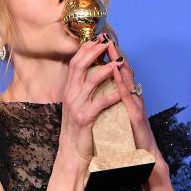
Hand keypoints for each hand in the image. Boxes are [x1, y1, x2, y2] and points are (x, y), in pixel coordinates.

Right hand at [58, 33, 124, 171]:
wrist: (72, 152)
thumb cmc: (78, 128)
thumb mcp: (77, 104)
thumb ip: (82, 89)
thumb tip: (92, 72)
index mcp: (69, 90)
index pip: (75, 63)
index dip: (86, 48)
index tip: (99, 38)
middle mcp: (70, 95)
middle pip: (80, 66)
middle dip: (94, 52)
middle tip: (108, 43)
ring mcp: (76, 106)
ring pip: (90, 81)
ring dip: (105, 70)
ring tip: (118, 63)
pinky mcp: (84, 118)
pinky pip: (99, 103)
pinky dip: (111, 95)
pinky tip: (121, 91)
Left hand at [105, 39, 168, 177]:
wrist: (144, 158)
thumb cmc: (132, 138)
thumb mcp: (120, 117)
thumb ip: (116, 104)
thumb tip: (107, 94)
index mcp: (127, 99)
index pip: (118, 75)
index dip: (111, 58)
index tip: (100, 43)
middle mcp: (133, 99)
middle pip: (125, 73)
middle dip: (116, 54)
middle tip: (107, 37)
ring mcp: (136, 106)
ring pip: (128, 81)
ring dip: (121, 64)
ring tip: (112, 48)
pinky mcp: (136, 116)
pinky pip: (128, 97)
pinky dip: (123, 84)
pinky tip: (118, 74)